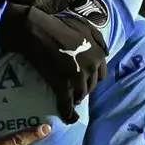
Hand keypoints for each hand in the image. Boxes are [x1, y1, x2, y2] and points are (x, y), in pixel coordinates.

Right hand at [0, 4, 107, 123]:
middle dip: (84, 88)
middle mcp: (91, 67)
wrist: (36, 30)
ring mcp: (77, 77)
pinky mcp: (62, 84)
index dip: (92, 79)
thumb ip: (98, 40)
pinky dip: (68, 113)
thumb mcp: (85, 26)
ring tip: (68, 97)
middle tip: (73, 87)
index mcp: (98, 54)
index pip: (101, 75)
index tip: (84, 79)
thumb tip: (107, 53)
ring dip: (75, 97)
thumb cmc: (59, 25)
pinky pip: (67, 103)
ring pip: (81, 95)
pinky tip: (69, 119)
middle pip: (91, 86)